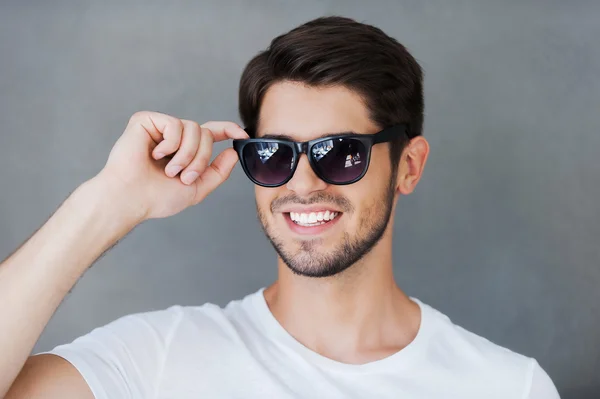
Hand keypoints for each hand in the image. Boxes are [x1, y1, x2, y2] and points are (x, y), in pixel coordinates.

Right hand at [96, 111, 247, 220]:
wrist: (131, 199)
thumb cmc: (157, 197)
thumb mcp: (197, 188)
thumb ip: (218, 172)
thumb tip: (233, 152)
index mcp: (185, 150)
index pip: (211, 133)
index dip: (229, 130)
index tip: (243, 135)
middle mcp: (174, 137)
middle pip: (206, 134)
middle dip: (200, 159)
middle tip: (183, 177)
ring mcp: (160, 127)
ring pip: (194, 128)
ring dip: (187, 155)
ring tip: (170, 170)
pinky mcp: (146, 120)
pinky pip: (175, 125)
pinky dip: (170, 145)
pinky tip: (155, 155)